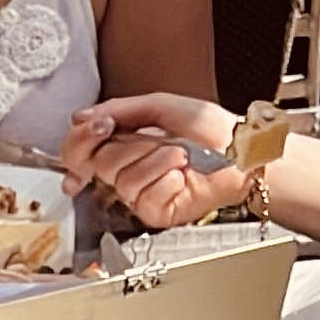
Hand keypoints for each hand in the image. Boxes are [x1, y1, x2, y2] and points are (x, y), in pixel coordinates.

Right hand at [62, 90, 245, 228]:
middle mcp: (127, 171)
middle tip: (153, 139)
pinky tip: (182, 176)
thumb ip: (120, 109)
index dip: (80, 142)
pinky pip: (144, 197)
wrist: (240, 153)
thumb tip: (82, 117)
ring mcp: (140, 195)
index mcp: (123, 144)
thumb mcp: (160, 106)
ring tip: (180, 155)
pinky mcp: (154, 213)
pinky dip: (167, 180)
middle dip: (130, 147)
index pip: (80, 150)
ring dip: (156, 160)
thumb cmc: (211, 130)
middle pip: (99, 164)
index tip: (97, 128)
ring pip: (123, 181)